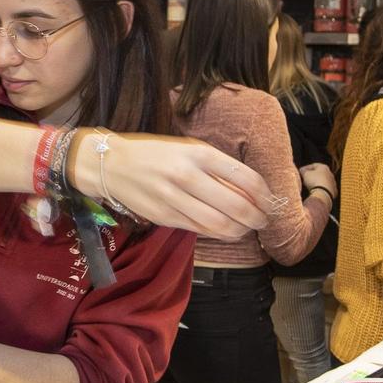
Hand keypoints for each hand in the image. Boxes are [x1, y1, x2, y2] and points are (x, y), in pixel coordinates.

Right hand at [76, 132, 270, 239]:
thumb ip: (217, 167)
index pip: (245, 177)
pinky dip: (218, 233)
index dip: (264, 194)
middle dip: (257, 217)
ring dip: (240, 230)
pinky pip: (199, 229)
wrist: (112, 164)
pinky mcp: (163, 216)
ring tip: (247, 228)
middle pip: (236, 205)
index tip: (270, 201)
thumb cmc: (156, 153)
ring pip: (219, 224)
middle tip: (264, 220)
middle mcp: (187, 175)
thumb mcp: (189, 149)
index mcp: (199, 153)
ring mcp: (173, 198)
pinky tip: (225, 230)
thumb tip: (250, 190)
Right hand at [298, 162, 335, 199]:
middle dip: (312, 176)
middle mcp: (330, 173)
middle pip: (319, 173)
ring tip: (309, 186)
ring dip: (317, 183)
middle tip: (305, 179)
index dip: (306, 168)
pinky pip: (326, 189)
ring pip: (323, 181)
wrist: (323, 193)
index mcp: (324, 167)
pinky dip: (321, 189)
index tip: (301, 172)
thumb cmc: (314, 181)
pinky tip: (316, 192)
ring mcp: (333, 183)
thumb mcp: (305, 174)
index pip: (313, 165)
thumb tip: (302, 170)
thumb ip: (303, 171)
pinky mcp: (334, 191)